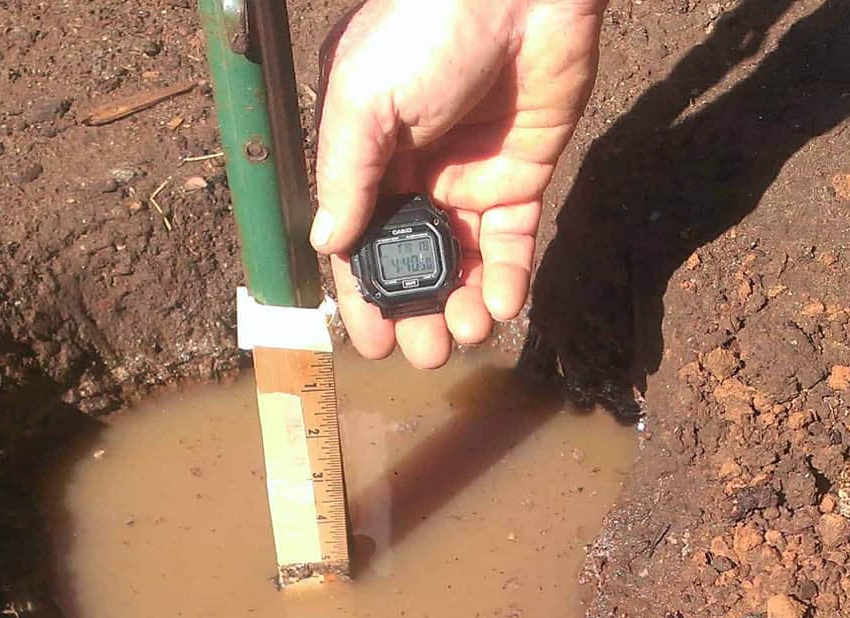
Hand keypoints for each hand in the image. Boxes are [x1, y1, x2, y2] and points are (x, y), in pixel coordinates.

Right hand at [312, 0, 607, 368]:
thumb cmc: (426, 25)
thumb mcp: (365, 98)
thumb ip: (346, 175)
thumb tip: (327, 244)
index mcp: (366, 158)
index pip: (359, 243)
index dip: (365, 296)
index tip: (372, 345)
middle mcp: (415, 176)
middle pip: (413, 263)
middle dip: (418, 312)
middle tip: (427, 354)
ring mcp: (469, 179)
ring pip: (464, 262)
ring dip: (465, 305)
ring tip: (467, 335)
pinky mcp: (522, 176)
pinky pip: (513, 241)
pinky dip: (510, 278)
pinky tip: (504, 305)